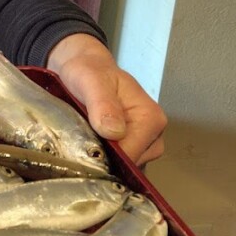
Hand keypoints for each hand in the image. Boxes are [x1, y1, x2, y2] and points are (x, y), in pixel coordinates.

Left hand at [46, 33, 165, 165]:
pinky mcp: (133, 147)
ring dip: (103, 157)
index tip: (83, 149)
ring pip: (123, 166)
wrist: (84, 69)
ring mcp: (145, 143)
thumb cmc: (90, 72)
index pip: (131, 155)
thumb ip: (103, 103)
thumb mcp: (92, 81)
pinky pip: (119, 162)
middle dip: (104, 158)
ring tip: (85, 137)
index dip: (106, 156)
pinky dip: (104, 157)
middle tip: (81, 139)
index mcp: (151, 118)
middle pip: (129, 164)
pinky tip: (91, 142)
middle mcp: (154, 134)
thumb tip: (114, 132)